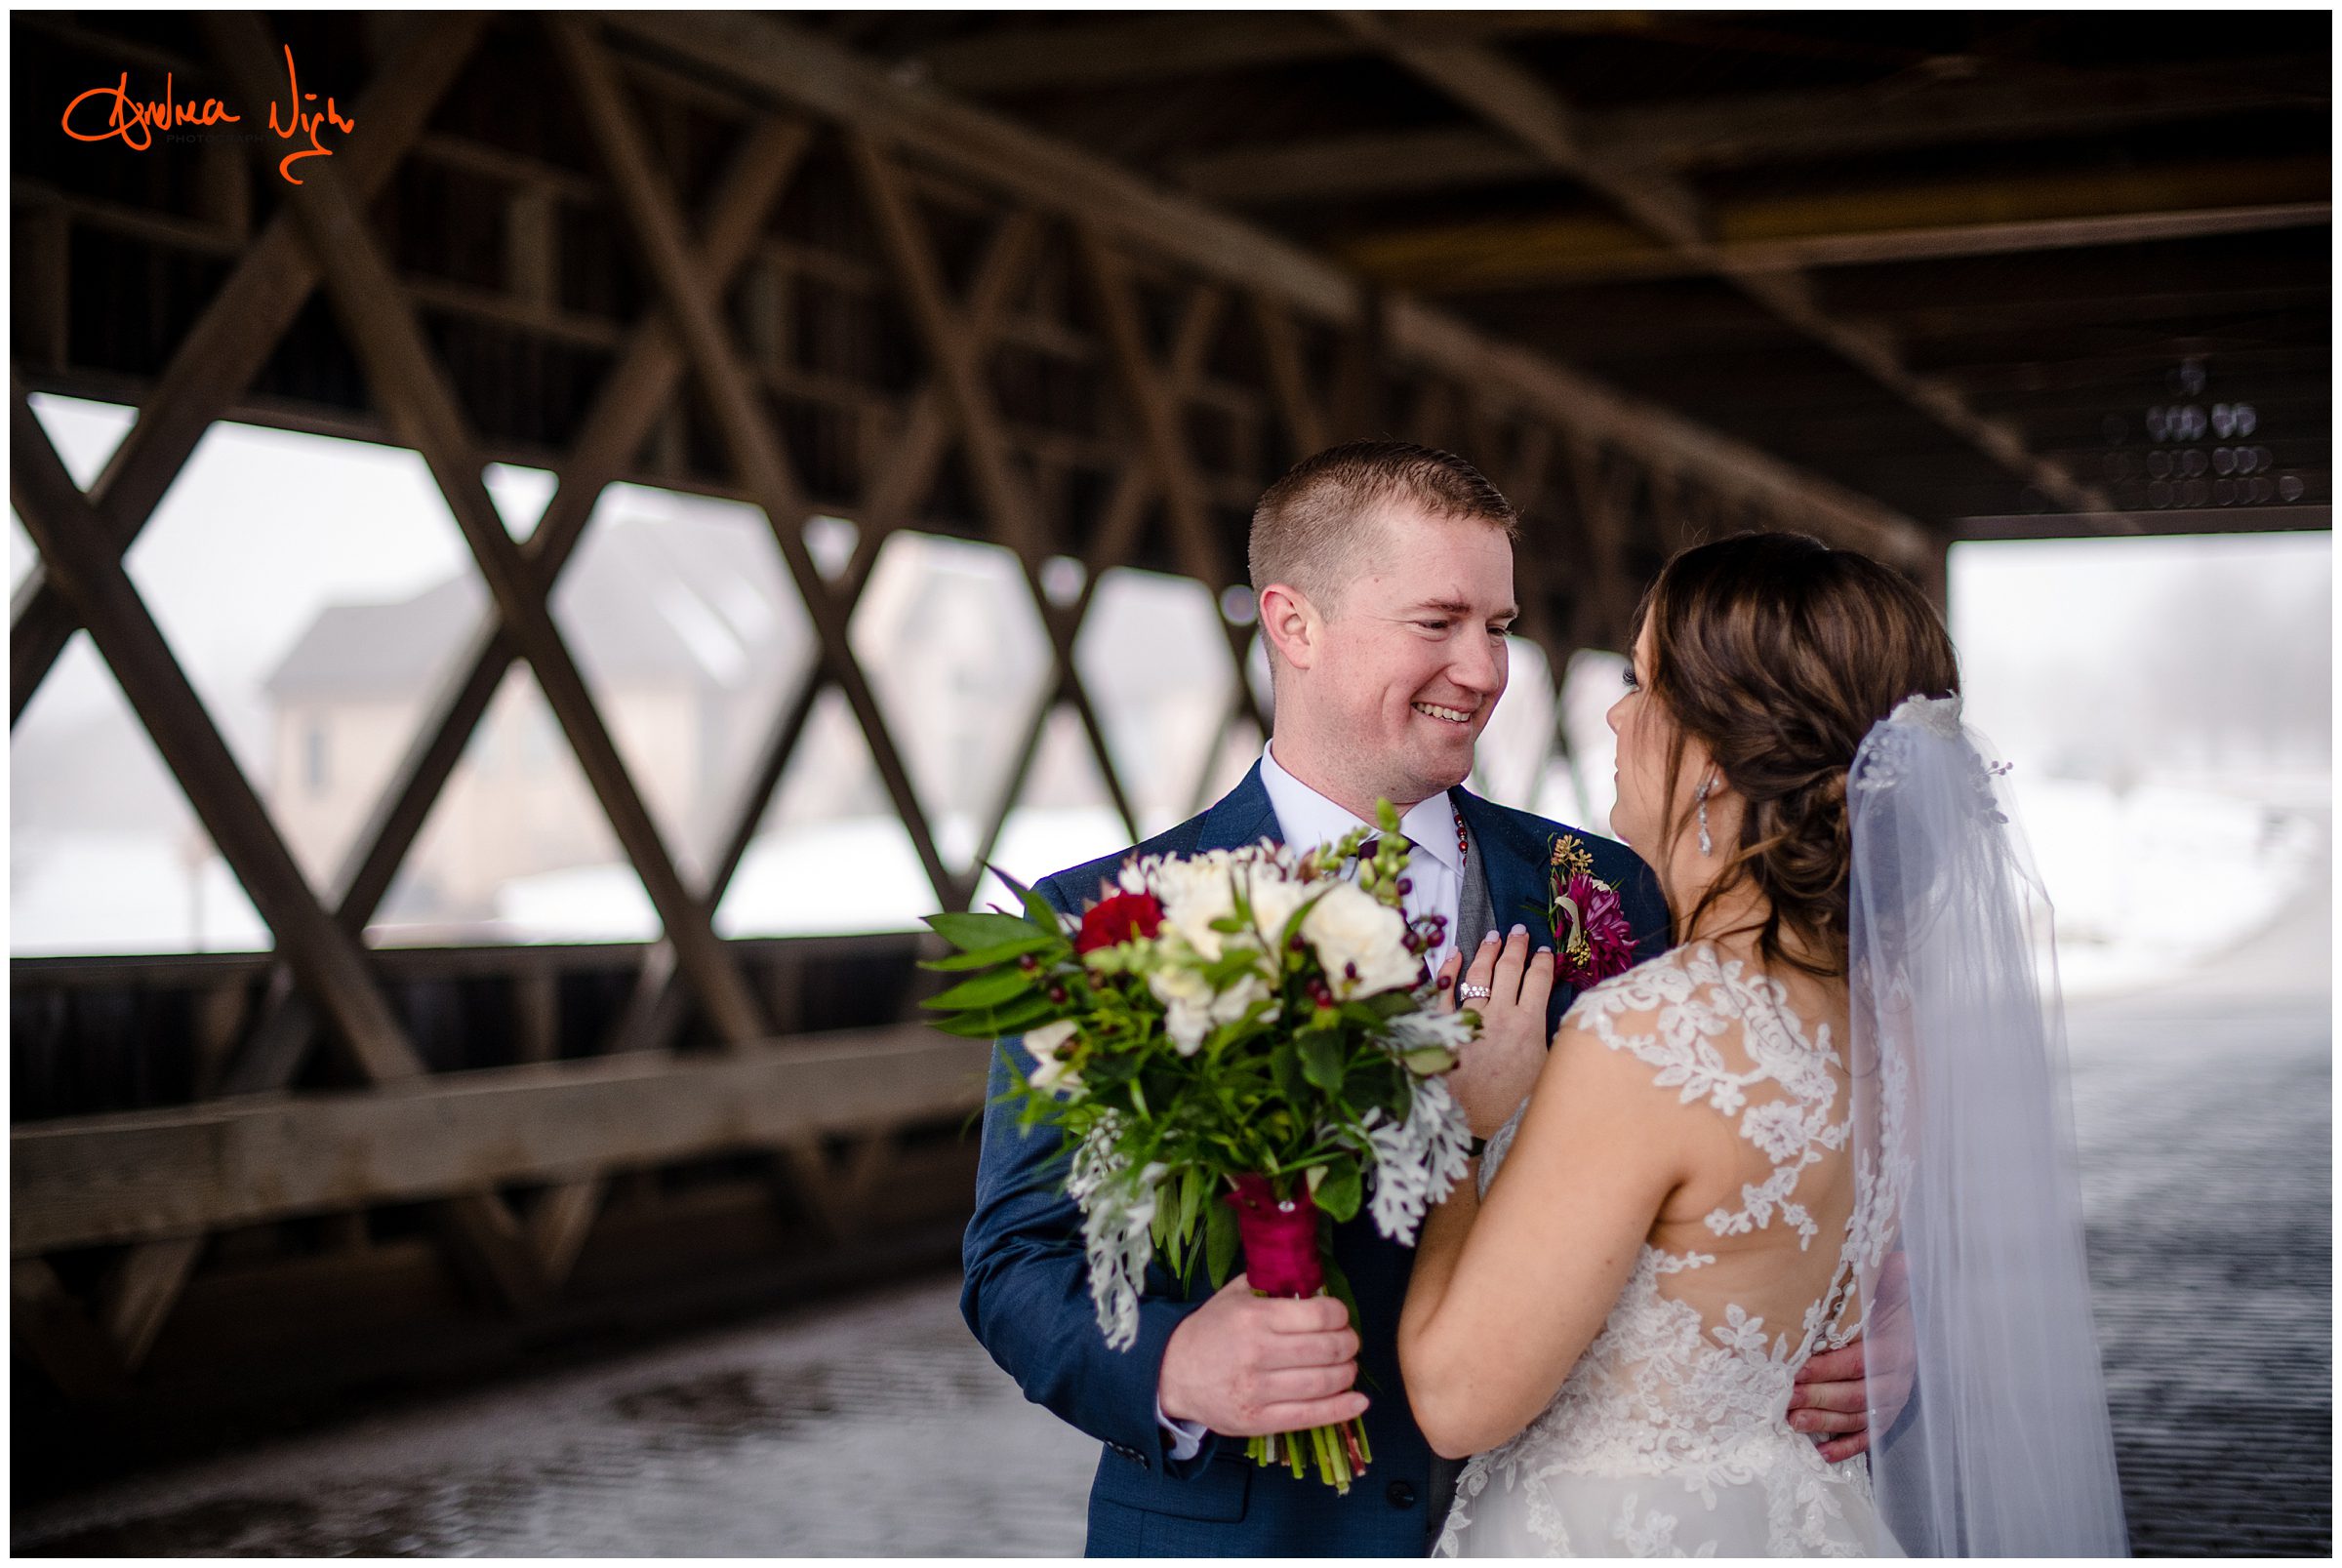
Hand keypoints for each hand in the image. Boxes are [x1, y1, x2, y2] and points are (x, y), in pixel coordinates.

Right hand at [1157, 1274, 1367, 1436]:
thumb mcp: (1233, 1296)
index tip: (1341, 1316)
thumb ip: (1271, 1285)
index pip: (1318, 1316)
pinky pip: (1310, 1416)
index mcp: (1254, 1318)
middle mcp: (1257, 1353)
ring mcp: (1258, 1390)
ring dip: (1347, 1374)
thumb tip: (1314, 1280)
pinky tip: (1358, 1402)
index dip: (1340, 1315)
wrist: (1171, 1374)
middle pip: (1326, 1350)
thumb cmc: (1209, 1330)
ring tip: (1348, 1367)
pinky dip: (1341, 1410)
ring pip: (1323, 1383)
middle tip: (1349, 1342)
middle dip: (1348, 1344)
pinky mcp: (1258, 1420)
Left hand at [1439, 925, 1553, 1138]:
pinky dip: (1449, 970)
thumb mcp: (1547, 1073)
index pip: (1539, 980)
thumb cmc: (1512, 1105)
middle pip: (1510, 969)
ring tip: (1492, 936)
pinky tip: (1454, 955)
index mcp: (1529, 1024)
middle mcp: (1500, 1014)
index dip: (1544, 962)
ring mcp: (1470, 1018)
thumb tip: (1567, 1022)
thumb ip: (1553, 1042)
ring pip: (1478, 973)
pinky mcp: (1444, 1026)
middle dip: (1516, 946)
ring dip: (1487, 951)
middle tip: (1518, 931)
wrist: (1471, 1124)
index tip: (1546, 951)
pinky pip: (1444, 991)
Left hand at [1789, 1252, 1914, 1461]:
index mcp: (1895, 1346)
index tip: (1795, 1369)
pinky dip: (1846, 1447)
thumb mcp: (1887, 1286)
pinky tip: (1822, 1454)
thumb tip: (1902, 1259)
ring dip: (1826, 1422)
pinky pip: (1868, 1436)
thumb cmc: (1886, 1302)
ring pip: (1859, 1416)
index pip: (1859, 1361)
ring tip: (1793, 1422)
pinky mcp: (1886, 1414)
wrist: (1907, 1322)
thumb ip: (1887, 1277)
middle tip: (1784, 1399)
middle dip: (1818, 1397)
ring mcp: (1893, 1399)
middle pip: (1856, 1393)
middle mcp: (1897, 1377)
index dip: (1828, 1368)